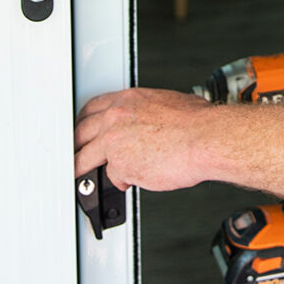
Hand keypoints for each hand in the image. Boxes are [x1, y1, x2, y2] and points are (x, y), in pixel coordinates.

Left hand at [74, 87, 215, 191]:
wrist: (207, 138)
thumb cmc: (197, 123)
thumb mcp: (169, 106)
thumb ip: (148, 116)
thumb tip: (147, 128)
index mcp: (129, 99)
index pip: (93, 108)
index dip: (85, 123)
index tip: (84, 131)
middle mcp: (117, 116)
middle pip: (80, 132)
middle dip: (76, 146)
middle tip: (77, 156)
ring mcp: (114, 140)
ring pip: (85, 158)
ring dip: (84, 170)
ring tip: (85, 179)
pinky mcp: (119, 164)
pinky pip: (111, 177)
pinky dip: (118, 182)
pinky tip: (126, 184)